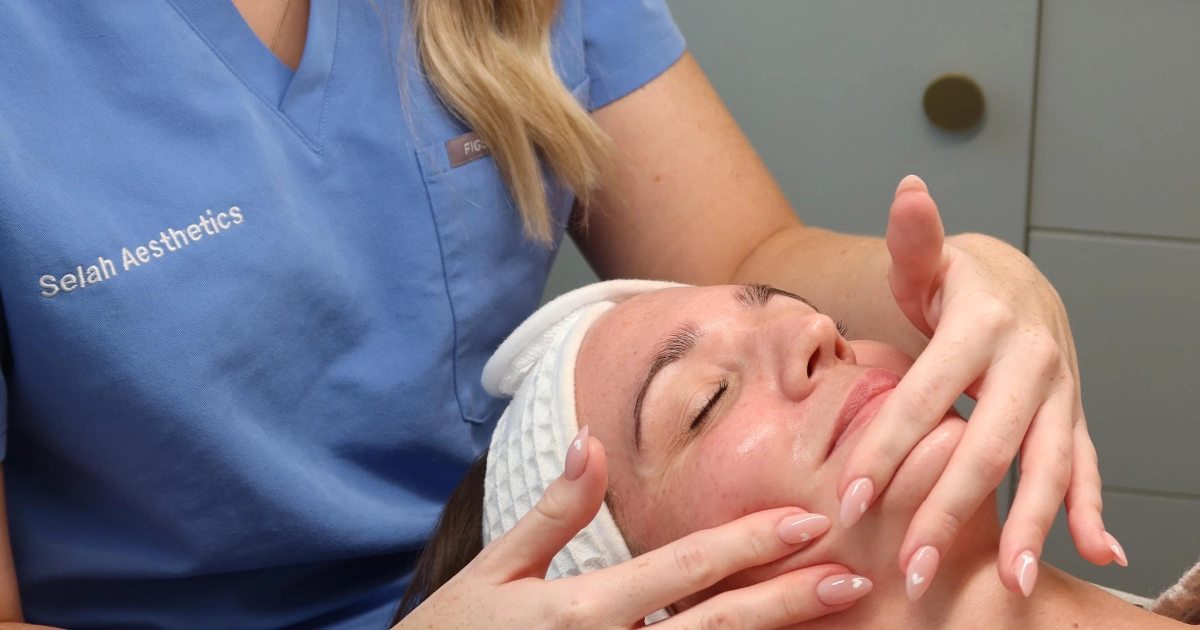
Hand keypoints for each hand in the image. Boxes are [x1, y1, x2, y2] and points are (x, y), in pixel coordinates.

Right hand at [399, 433, 869, 629]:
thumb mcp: (495, 571)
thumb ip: (553, 511)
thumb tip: (595, 442)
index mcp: (584, 609)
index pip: (685, 568)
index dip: (750, 543)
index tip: (807, 521)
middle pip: (719, 627)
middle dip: (790, 601)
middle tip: (855, 579)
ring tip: (835, 621)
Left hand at [837, 175, 1120, 597]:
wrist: (1020, 280)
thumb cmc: (957, 281)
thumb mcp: (929, 260)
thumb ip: (913, 237)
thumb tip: (907, 189)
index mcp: (982, 325)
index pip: (924, 396)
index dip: (886, 448)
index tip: (851, 499)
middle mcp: (1029, 360)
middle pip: (988, 445)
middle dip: (950, 510)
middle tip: (914, 567)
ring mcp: (1059, 391)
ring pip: (1049, 466)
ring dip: (1031, 527)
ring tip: (1012, 583)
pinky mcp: (1072, 413)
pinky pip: (1087, 464)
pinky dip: (1091, 509)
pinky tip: (1097, 554)